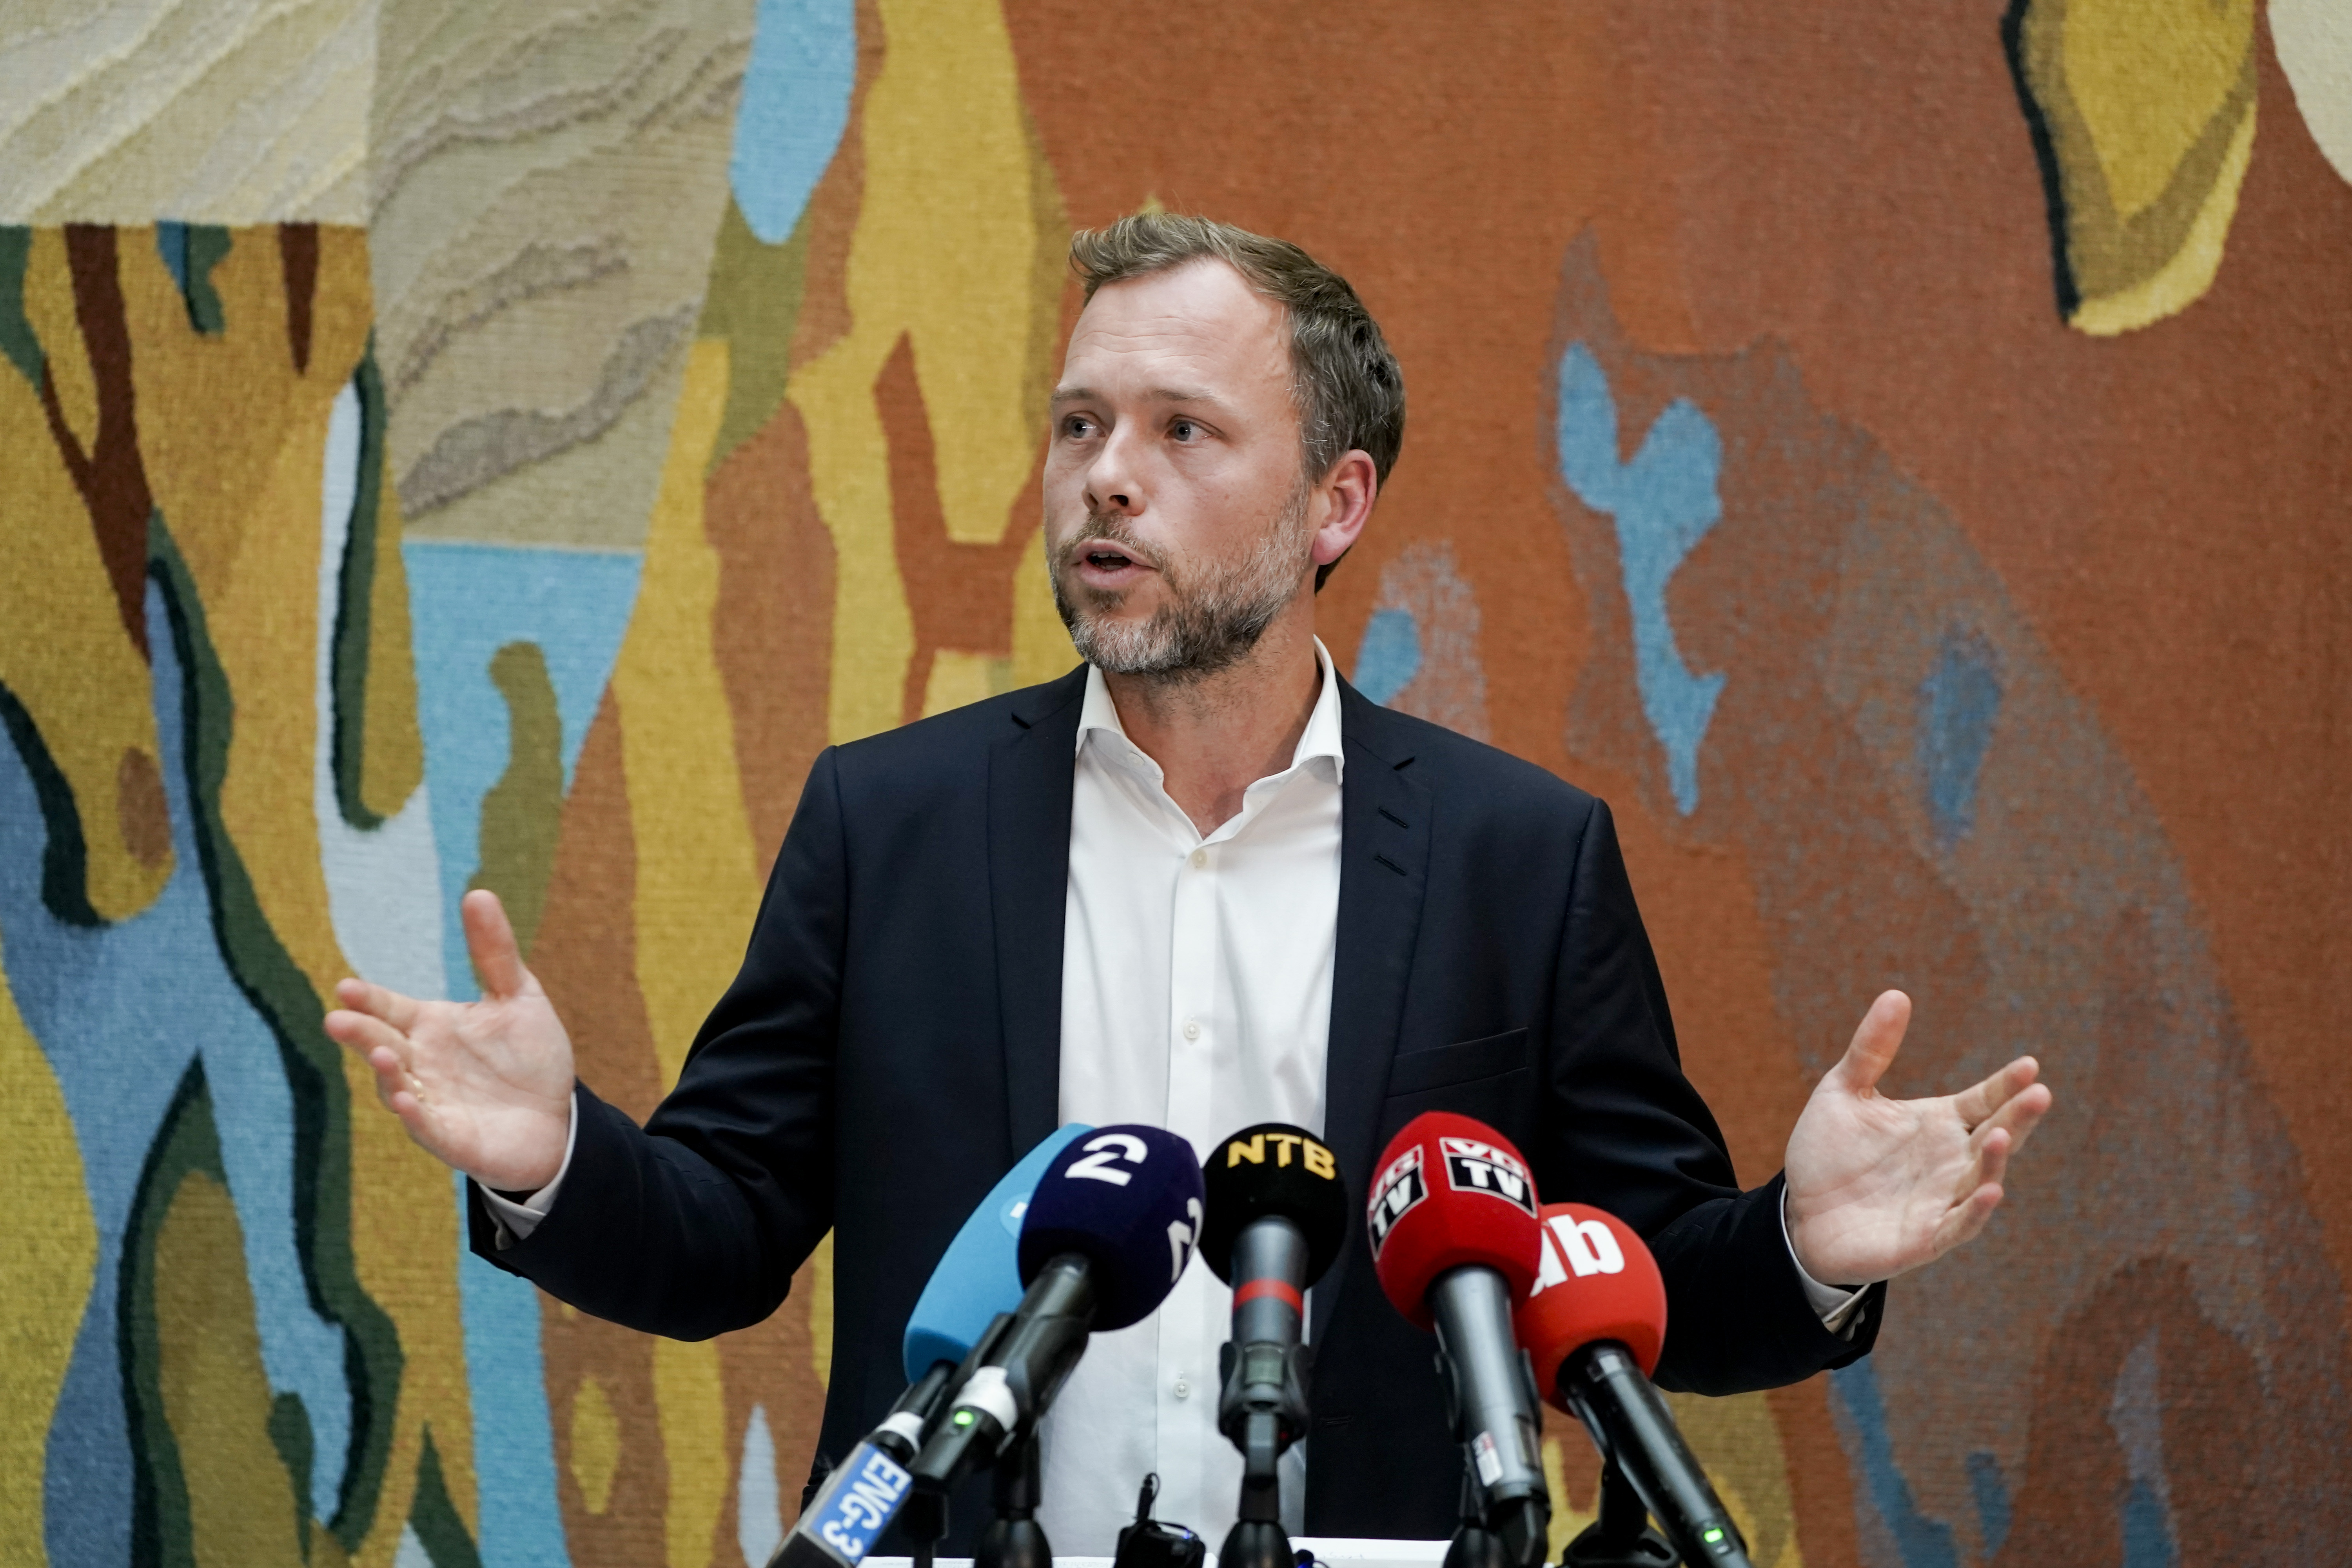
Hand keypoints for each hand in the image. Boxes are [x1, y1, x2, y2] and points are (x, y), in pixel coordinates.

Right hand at [325, 889, 576, 1190]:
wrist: (559, 1116)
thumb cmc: (531, 1057)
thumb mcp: (519, 997)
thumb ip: (495, 951)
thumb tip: (479, 893)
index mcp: (430, 1027)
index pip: (389, 1009)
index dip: (368, 1001)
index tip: (346, 988)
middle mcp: (421, 1064)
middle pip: (381, 1045)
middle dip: (359, 1034)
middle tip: (336, 1019)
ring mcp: (431, 1103)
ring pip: (395, 1087)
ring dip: (384, 1073)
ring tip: (379, 1054)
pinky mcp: (449, 1138)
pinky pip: (426, 1127)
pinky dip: (414, 1116)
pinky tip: (406, 1102)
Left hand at [1783, 990, 2052, 1285]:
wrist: (1800, 1212)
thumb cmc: (1828, 1153)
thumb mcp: (1843, 1092)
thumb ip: (1871, 1049)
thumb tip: (1896, 994)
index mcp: (1938, 1124)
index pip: (1984, 1100)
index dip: (2007, 1085)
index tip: (2030, 1065)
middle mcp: (1949, 1161)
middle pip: (1995, 1136)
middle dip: (2019, 1117)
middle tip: (2040, 1093)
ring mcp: (1941, 1200)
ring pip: (1981, 1179)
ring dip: (1994, 1160)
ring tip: (2000, 1133)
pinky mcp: (1925, 1238)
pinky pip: (1958, 1224)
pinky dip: (1975, 1210)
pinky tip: (1991, 1191)